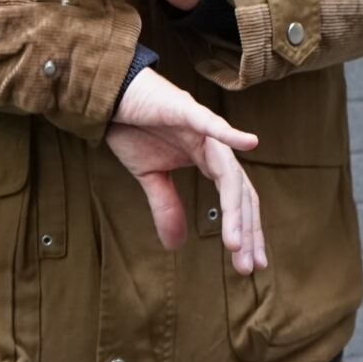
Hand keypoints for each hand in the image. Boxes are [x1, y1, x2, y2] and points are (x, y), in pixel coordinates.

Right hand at [105, 67, 265, 275]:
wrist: (112, 95)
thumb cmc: (133, 128)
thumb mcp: (150, 176)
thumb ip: (167, 206)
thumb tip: (176, 245)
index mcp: (208, 161)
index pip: (237, 200)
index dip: (246, 231)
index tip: (249, 265)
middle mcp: (214, 146)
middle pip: (241, 192)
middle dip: (247, 230)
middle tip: (249, 266)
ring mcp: (202, 128)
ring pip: (228, 172)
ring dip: (235, 208)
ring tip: (236, 242)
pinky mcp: (185, 110)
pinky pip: (211, 123)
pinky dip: (230, 133)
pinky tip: (250, 142)